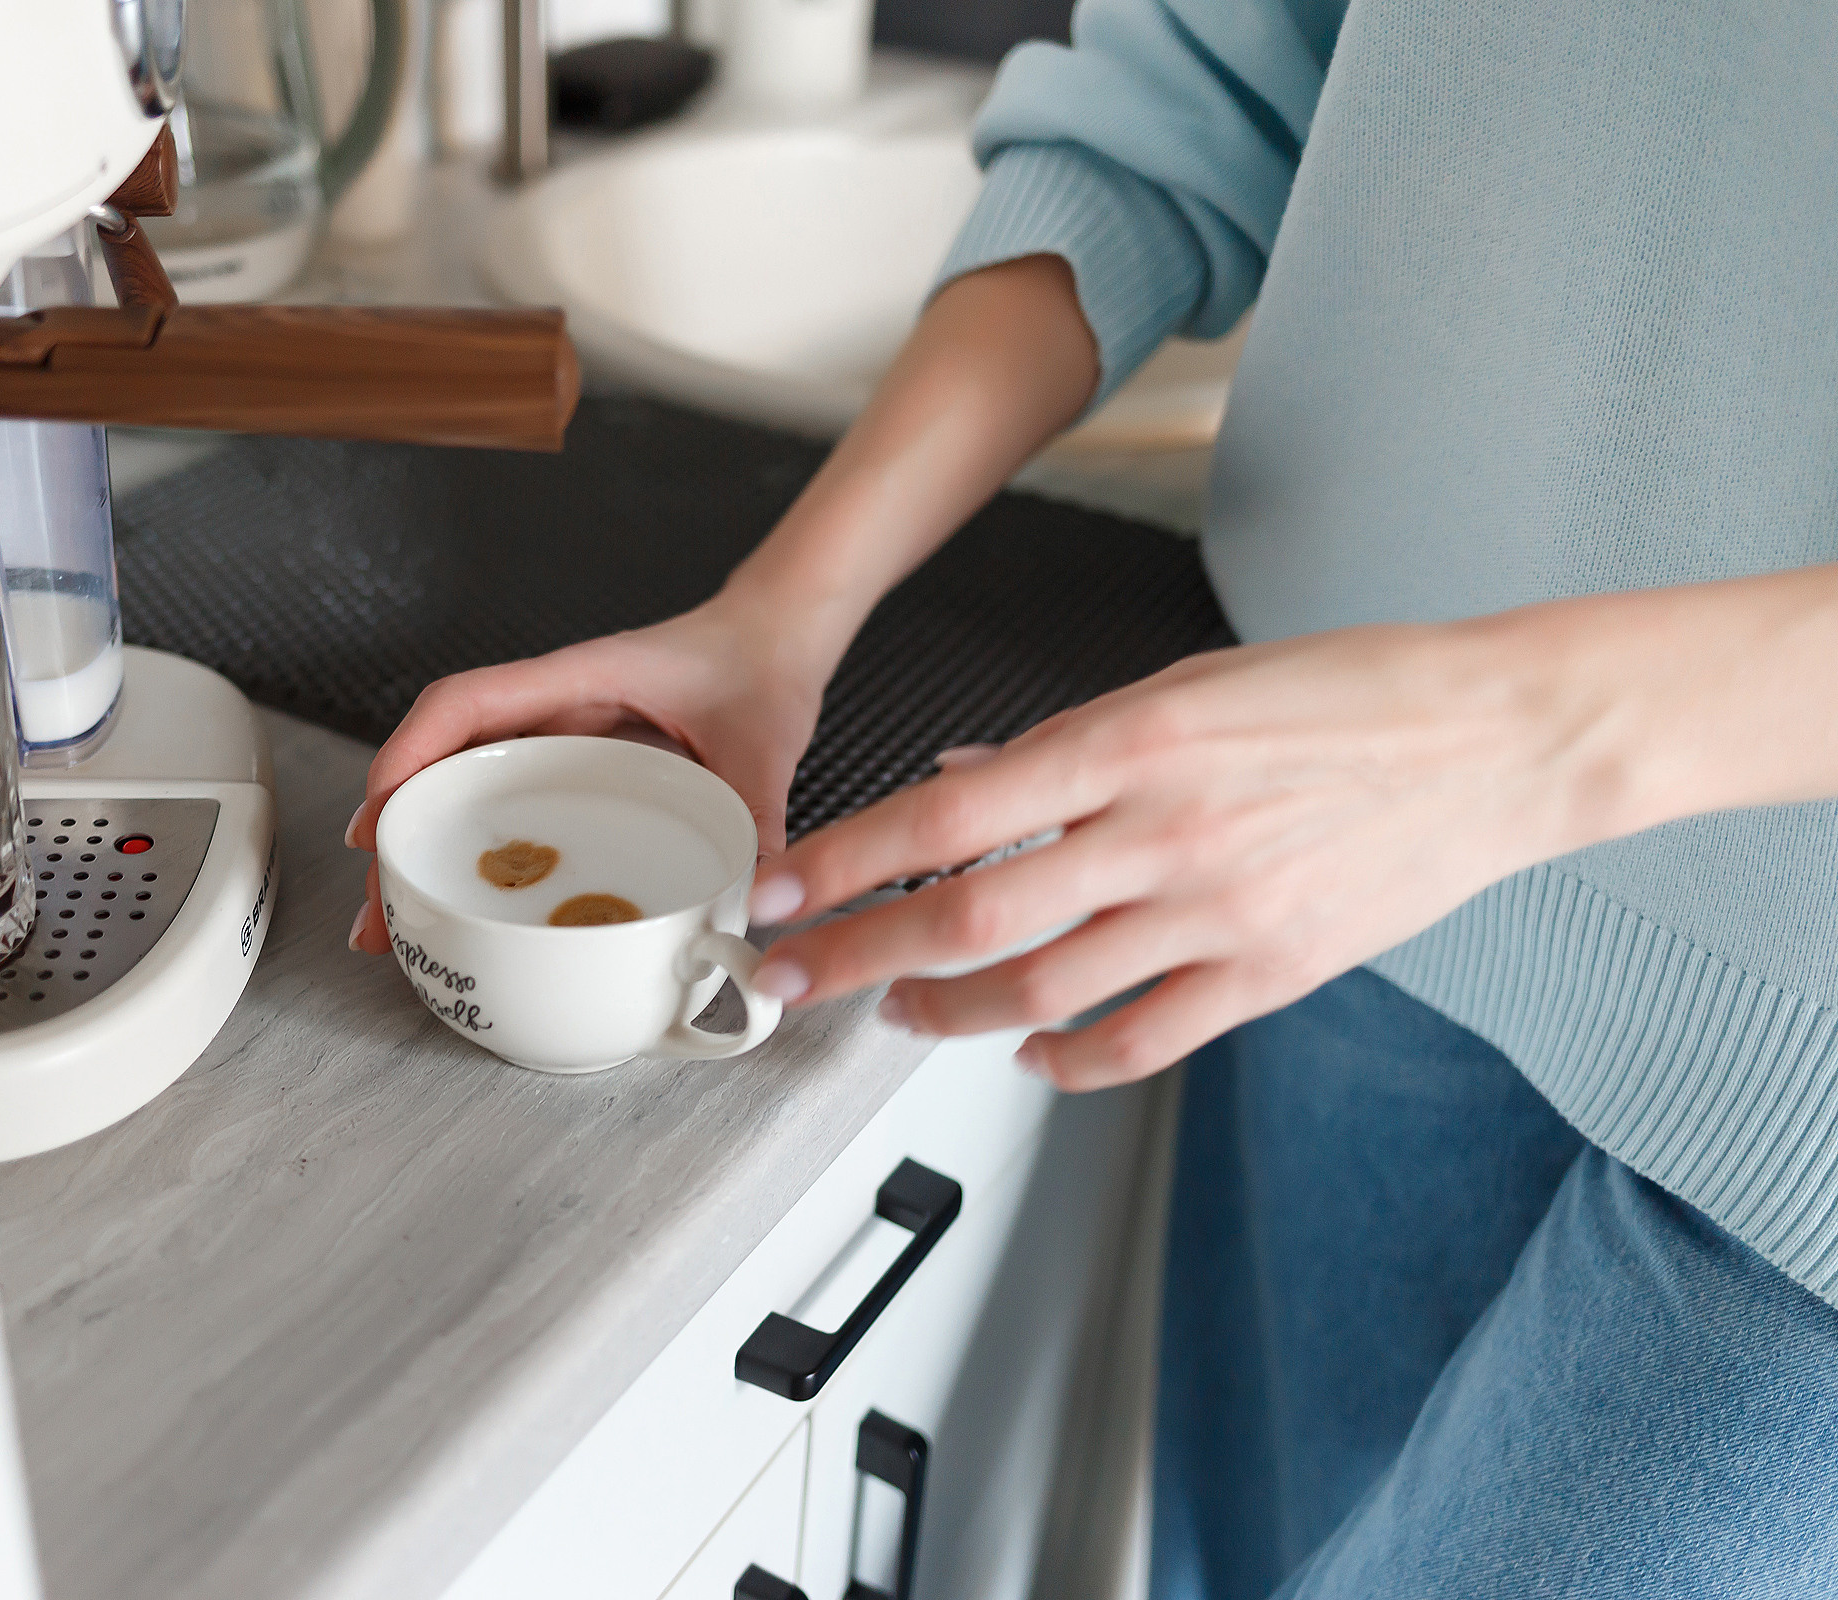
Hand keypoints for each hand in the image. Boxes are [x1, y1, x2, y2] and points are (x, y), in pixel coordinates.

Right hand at [343, 594, 839, 952]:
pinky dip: (464, 840)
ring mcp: (554, 732)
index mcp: (579, 676)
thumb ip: (759, 812)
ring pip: (459, 780)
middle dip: (395, 826)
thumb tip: (755, 893)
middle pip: (441, 756)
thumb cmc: (759, 664)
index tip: (378, 815)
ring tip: (396, 918)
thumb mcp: (764, 742)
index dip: (409, 756)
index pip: (465, 704)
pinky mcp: (568, 758)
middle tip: (378, 906)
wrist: (774, 636)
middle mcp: (551, 702)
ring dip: (419, 840)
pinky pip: (497, 794)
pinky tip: (456, 892)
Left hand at [742, 616, 1630, 1089]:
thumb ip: (1061, 746)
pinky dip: (1068, 1061)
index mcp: (1130, 740)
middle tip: (790, 979)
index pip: (943, 816)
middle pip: (967, 917)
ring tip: (898, 1011)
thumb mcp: (1187, 681)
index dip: (841, 863)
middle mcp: (1161, 832)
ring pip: (1040, 991)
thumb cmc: (1346, 692)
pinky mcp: (1271, 974)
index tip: (776, 892)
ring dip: (945, 1013)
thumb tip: (956, 783)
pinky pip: (1143, 1041)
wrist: (1498, 736)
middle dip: (856, 956)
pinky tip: (1028, 1056)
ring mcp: (1217, 914)